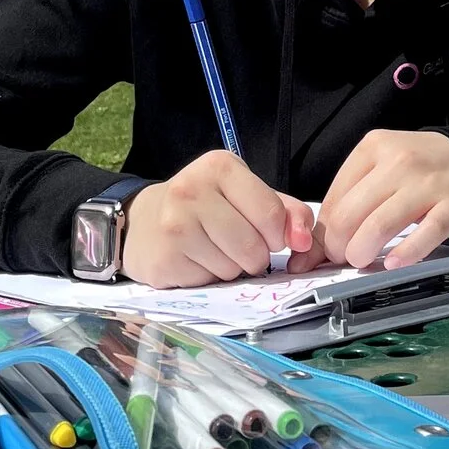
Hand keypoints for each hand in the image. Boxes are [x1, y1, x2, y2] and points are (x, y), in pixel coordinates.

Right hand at [119, 151, 316, 286]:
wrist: (143, 222)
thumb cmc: (205, 207)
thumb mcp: (245, 195)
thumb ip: (286, 212)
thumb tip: (305, 241)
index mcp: (219, 167)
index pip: (271, 213)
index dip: (279, 235)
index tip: (270, 237)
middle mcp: (192, 191)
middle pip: (253, 246)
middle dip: (256, 256)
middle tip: (240, 246)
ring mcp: (174, 226)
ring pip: (232, 268)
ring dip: (233, 269)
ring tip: (215, 251)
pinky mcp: (164, 259)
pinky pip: (208, 282)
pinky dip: (210, 278)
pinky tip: (196, 260)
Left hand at [316, 130, 448, 269]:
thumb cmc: (420, 167)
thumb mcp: (380, 167)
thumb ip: (347, 201)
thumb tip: (311, 248)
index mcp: (373, 148)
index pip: (334, 199)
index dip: (324, 233)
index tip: (325, 249)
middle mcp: (399, 161)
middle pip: (350, 215)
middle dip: (339, 247)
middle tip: (344, 258)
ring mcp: (428, 183)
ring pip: (380, 225)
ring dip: (363, 253)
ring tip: (363, 261)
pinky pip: (426, 233)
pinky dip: (407, 252)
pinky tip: (395, 263)